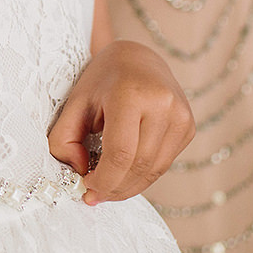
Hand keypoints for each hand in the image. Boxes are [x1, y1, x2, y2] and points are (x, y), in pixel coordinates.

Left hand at [48, 40, 194, 204]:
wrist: (137, 57)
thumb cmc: (102, 80)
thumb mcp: (74, 102)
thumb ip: (64, 139)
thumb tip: (79, 170)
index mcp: (131, 94)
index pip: (120, 153)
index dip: (103, 180)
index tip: (86, 188)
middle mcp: (162, 104)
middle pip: (138, 165)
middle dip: (114, 188)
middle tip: (94, 195)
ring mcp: (181, 116)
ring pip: (154, 170)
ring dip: (129, 187)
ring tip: (107, 188)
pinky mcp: (189, 126)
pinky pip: (164, 164)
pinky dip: (143, 175)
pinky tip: (125, 172)